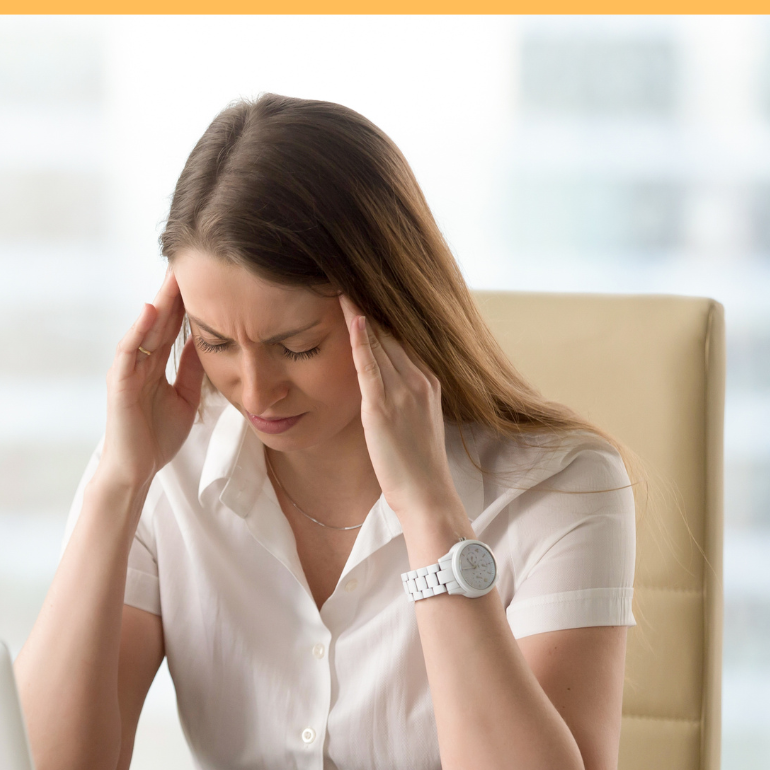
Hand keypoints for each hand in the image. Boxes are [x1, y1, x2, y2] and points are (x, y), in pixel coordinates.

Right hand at [98, 271, 204, 491]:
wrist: (136, 470)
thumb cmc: (157, 437)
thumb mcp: (185, 397)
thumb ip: (191, 370)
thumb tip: (207, 341)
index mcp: (156, 365)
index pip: (174, 325)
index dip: (188, 301)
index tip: (207, 276)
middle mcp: (141, 362)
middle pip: (161, 319)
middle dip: (175, 291)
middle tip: (191, 260)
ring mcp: (129, 370)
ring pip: (146, 328)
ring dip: (160, 301)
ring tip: (174, 274)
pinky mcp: (119, 382)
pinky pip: (130, 350)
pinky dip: (140, 329)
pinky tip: (152, 309)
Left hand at [340, 295, 466, 528]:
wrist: (428, 496)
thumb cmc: (418, 469)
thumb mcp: (416, 424)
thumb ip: (403, 400)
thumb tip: (383, 389)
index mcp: (427, 383)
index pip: (401, 339)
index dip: (380, 315)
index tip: (362, 290)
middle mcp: (418, 380)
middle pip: (391, 333)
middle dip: (368, 305)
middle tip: (347, 273)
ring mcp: (403, 392)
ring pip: (380, 342)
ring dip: (359, 313)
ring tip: (341, 284)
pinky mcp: (383, 408)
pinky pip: (370, 366)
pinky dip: (360, 339)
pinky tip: (349, 317)